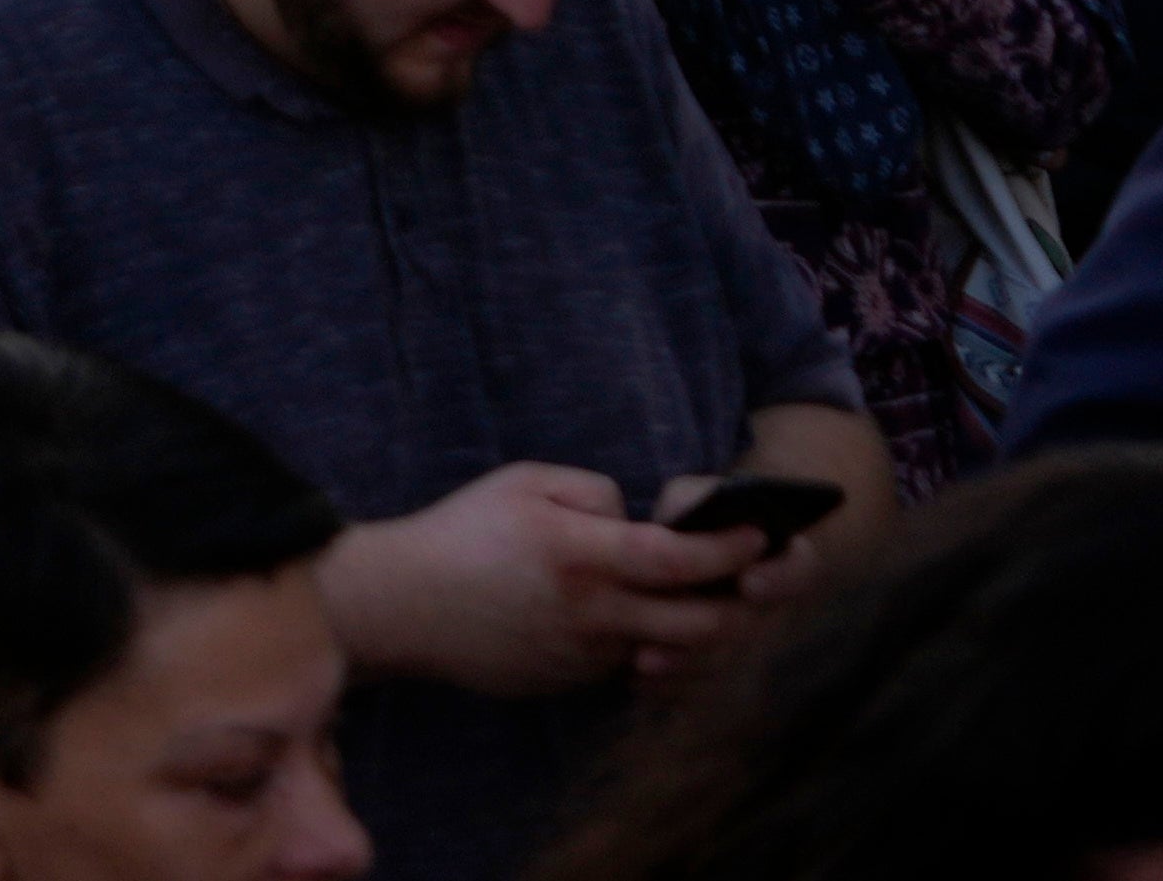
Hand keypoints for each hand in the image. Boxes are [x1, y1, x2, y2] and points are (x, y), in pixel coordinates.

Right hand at [322, 463, 764, 693]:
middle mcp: (592, 612)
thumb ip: (592, 493)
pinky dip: (646, 641)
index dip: (729, 548)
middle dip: (742, 604)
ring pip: (673, 651)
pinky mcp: (574, 680)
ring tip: (704, 598)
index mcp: (579, 553)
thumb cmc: (460, 533)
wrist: (403, 606)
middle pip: (701, 625)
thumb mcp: (522, 483)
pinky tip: (635, 616)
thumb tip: (635, 517)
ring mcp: (586, 654)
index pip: (678, 558)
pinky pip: (629, 662)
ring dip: (699, 628)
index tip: (758, 533)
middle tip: (754, 579)